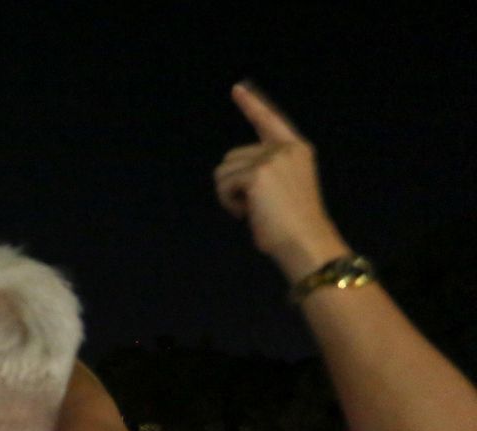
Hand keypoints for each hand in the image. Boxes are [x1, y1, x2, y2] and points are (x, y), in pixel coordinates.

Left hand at [215, 82, 350, 279]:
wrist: (306, 242)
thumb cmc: (294, 227)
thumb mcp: (283, 190)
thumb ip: (264, 174)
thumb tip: (233, 179)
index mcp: (297, 150)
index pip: (269, 121)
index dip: (252, 105)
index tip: (237, 89)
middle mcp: (285, 149)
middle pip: (232, 157)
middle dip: (233, 184)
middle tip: (256, 206)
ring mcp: (272, 159)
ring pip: (223, 171)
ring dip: (229, 195)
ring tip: (253, 211)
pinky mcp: (257, 173)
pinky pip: (223, 185)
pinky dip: (228, 203)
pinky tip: (247, 214)